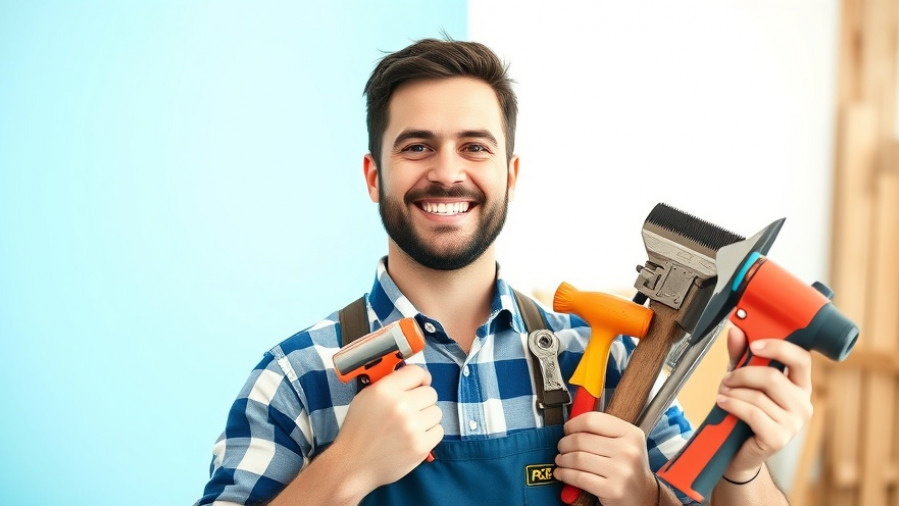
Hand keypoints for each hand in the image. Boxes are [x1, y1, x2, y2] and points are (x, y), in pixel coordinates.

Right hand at [331, 365, 442, 489]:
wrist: (353, 464)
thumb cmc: (358, 432)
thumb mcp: (365, 398)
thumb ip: (389, 385)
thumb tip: (414, 377)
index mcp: (385, 391)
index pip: (417, 372)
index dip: (420, 377)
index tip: (419, 383)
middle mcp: (400, 406)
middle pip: (430, 392)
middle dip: (422, 400)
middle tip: (410, 410)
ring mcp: (412, 427)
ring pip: (436, 412)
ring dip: (426, 418)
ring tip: (410, 426)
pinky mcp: (420, 446)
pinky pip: (439, 431)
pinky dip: (429, 434)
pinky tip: (413, 437)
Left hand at [554, 412, 656, 505]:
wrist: (644, 495)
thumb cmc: (630, 466)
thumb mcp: (625, 442)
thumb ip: (603, 430)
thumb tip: (572, 423)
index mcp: (631, 434)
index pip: (592, 420)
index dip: (573, 424)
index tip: (567, 429)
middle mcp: (628, 451)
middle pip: (581, 439)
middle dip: (564, 443)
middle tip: (562, 447)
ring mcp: (621, 471)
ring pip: (578, 458)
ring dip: (563, 459)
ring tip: (561, 460)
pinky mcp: (612, 489)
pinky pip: (579, 477)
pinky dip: (565, 474)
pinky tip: (562, 473)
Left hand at [717, 326, 813, 479]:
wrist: (739, 450)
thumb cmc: (745, 411)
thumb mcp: (742, 379)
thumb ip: (740, 355)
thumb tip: (735, 330)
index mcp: (800, 385)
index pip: (801, 359)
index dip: (778, 348)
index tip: (755, 345)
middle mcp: (802, 404)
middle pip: (773, 377)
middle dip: (742, 375)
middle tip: (727, 379)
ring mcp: (793, 423)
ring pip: (758, 396)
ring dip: (733, 392)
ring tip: (723, 394)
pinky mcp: (779, 438)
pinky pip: (752, 413)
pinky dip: (732, 405)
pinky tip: (723, 403)